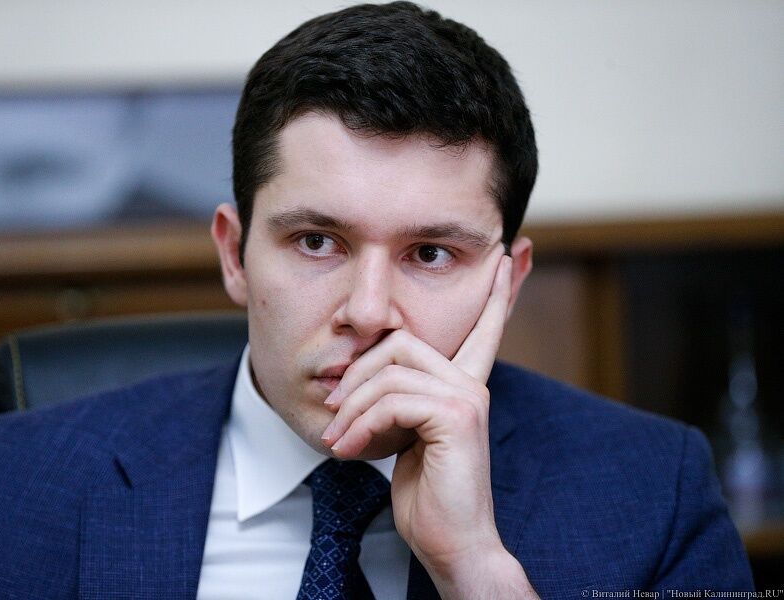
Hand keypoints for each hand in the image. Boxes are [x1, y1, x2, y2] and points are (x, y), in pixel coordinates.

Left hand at [320, 246, 537, 597]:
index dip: (494, 292)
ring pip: (389, 371)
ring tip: (338, 439)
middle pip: (399, 342)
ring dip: (352, 407)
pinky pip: (392, 400)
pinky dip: (361, 425)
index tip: (506, 256)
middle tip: (334, 410)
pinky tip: (350, 450)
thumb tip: (357, 379)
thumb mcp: (404, 437)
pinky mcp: (456, 416)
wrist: (450, 541)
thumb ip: (396, 401)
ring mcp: (467, 397)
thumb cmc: (426, 493)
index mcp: (463, 385)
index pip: (482, 327)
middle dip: (356, 373)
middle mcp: (470, 384)